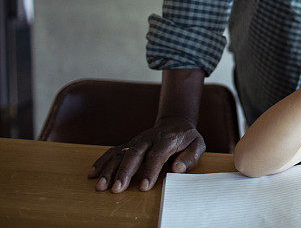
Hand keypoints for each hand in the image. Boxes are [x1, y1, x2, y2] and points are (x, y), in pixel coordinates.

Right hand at [87, 115, 204, 192]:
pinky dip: (102, 161)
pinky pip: (114, 150)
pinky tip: (92, 173)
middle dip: (124, 172)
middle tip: (117, 189)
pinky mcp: (130, 143)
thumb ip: (190, 157)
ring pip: (121, 152)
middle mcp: (149, 138)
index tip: (143, 187)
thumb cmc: (187, 138)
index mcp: (167, 139)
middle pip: (134, 153)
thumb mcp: (198, 145)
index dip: (150, 171)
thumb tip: (177, 168)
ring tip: (101, 186)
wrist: (176, 122)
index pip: (157, 155)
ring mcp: (137, 140)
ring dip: (109, 169)